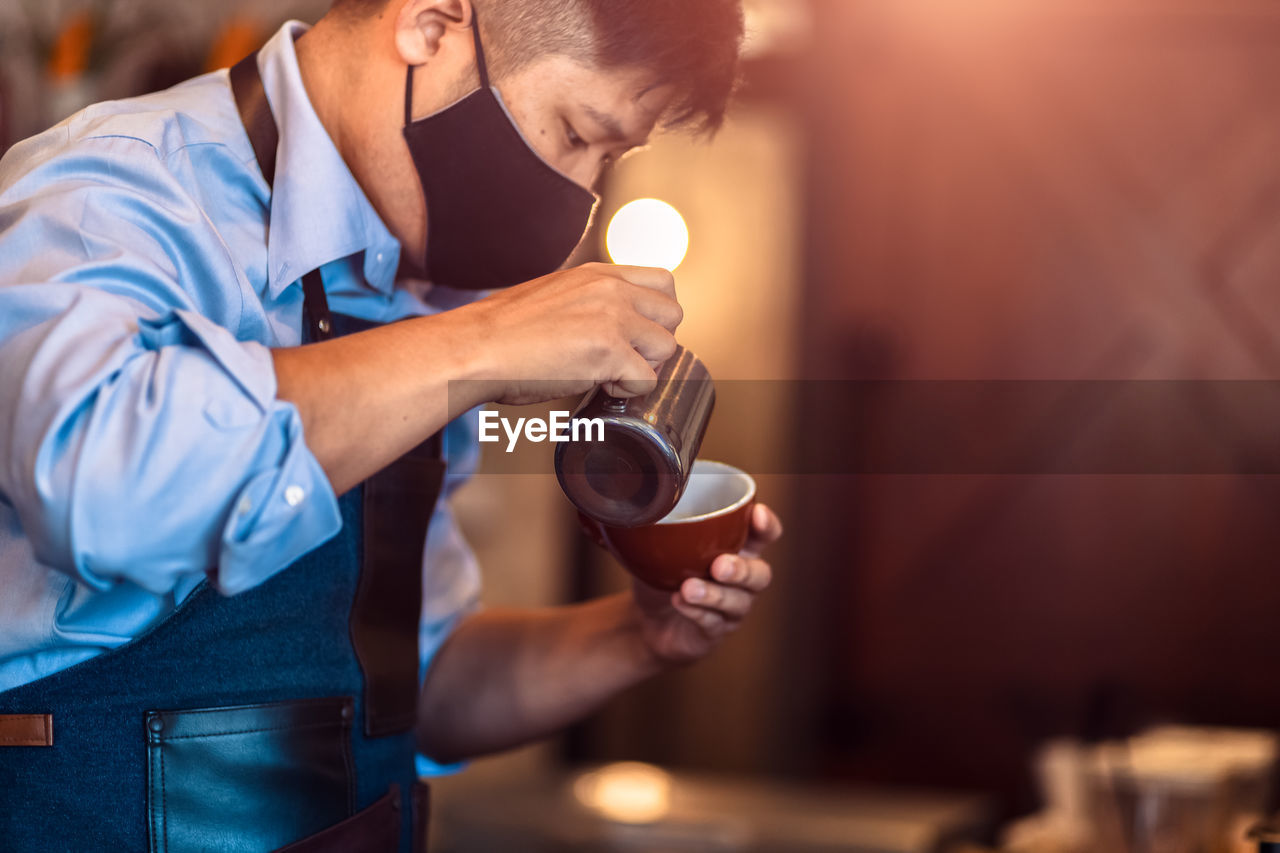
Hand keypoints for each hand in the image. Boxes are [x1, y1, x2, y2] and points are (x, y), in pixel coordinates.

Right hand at [455, 262, 682, 405]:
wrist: (475, 348)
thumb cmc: (500, 331)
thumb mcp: (552, 294)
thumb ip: (586, 300)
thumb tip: (605, 325)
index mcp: (598, 274)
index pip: (663, 281)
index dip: (655, 313)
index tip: (635, 333)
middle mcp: (611, 290)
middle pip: (674, 313)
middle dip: (656, 341)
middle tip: (627, 358)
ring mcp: (613, 319)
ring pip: (668, 347)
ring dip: (644, 367)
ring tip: (610, 374)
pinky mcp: (609, 352)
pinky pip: (647, 380)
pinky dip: (627, 391)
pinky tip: (600, 387)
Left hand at [631, 503, 782, 666]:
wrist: (647, 619)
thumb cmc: (662, 572)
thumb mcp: (660, 544)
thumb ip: (663, 524)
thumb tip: (640, 500)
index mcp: (738, 548)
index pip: (764, 534)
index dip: (767, 525)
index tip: (756, 514)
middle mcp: (742, 578)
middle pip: (760, 574)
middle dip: (742, 569)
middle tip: (719, 566)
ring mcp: (731, 608)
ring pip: (738, 602)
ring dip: (714, 594)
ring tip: (689, 588)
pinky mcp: (715, 631)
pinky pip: (712, 623)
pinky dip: (696, 611)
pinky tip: (679, 601)